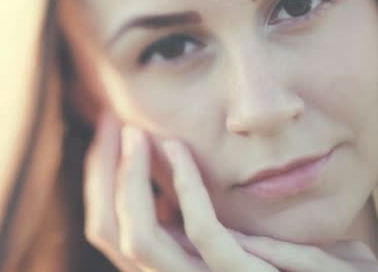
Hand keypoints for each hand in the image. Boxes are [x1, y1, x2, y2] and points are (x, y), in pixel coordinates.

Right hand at [83, 113, 273, 270]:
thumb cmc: (278, 256)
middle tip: (111, 119)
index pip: (108, 227)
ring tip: (135, 131)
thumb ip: (192, 217)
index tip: (107, 129)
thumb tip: (161, 179)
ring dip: (130, 177)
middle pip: (109, 231)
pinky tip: (178, 147)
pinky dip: (185, 185)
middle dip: (102, 170)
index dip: (98, 177)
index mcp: (168, 264)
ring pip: (140, 237)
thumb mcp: (228, 234)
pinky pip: (202, 230)